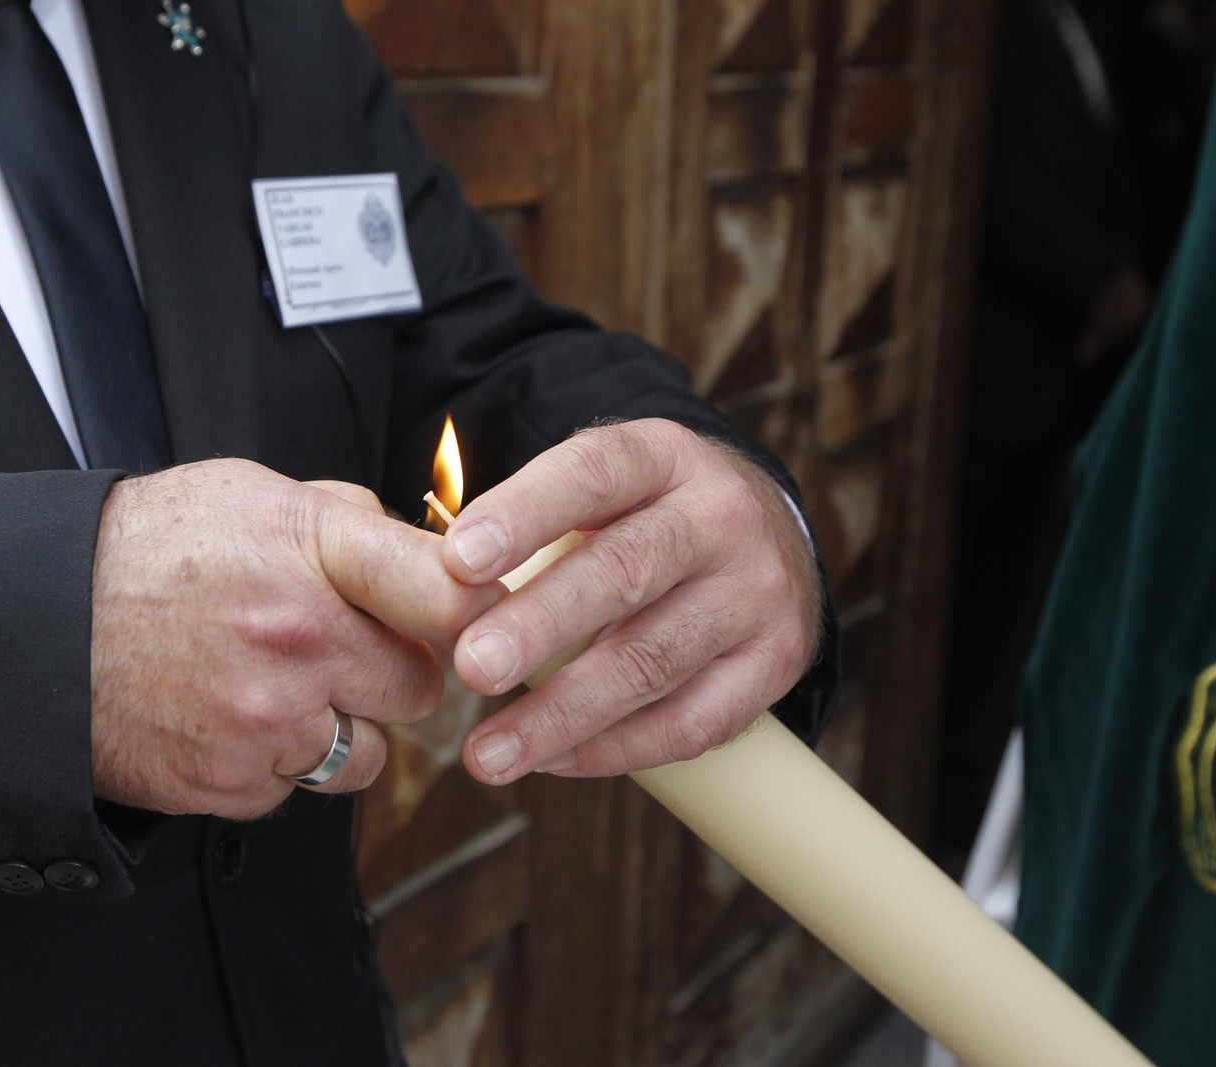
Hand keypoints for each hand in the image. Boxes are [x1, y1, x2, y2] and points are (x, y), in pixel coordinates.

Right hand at [89, 460, 500, 818]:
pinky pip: (299, 790)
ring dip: (341, 730)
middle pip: (422, 687)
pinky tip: (231, 719)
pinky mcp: (231, 784)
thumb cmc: (145, 549)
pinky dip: (278, 765)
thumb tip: (423, 549)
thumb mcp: (249, 491)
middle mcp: (298, 639)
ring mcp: (265, 720)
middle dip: (394, 673)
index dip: (480, 610)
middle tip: (345, 650)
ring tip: (280, 689)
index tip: (478, 618)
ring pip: (367, 754)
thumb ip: (346, 517)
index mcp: (311, 551)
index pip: (449, 591)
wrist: (34, 623)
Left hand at [441, 419, 819, 781]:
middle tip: (472, 668)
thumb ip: (525, 529)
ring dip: (561, 714)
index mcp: (663, 455)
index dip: (524, 514)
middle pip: (625, 571)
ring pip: (653, 660)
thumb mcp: (599, 491)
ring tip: (487, 753)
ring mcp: (757, 590)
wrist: (765, 537)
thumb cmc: (642, 518)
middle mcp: (721, 515)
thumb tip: (437, 594)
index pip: (592, 473)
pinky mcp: (778, 660)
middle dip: (540, 625)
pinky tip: (552, 761)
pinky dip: (615, 749)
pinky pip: (692, 722)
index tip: (458, 561)